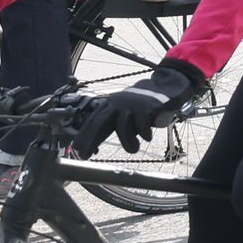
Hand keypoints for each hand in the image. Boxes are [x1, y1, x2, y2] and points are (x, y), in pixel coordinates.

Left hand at [68, 59, 205, 155]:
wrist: (165, 88)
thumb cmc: (141, 106)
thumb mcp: (123, 113)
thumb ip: (111, 125)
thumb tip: (93, 145)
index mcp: (109, 104)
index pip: (93, 121)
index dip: (84, 136)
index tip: (78, 150)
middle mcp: (117, 103)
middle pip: (99, 122)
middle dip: (90, 139)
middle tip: (85, 154)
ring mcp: (131, 104)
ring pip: (122, 127)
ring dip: (128, 143)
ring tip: (134, 149)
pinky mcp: (146, 106)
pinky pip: (141, 126)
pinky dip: (144, 134)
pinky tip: (147, 138)